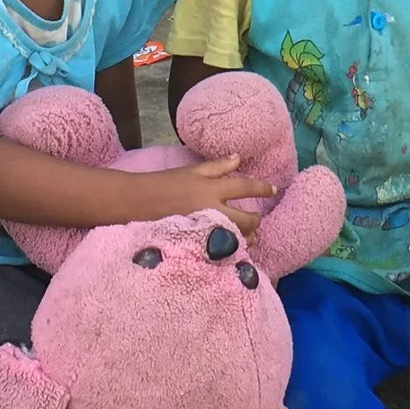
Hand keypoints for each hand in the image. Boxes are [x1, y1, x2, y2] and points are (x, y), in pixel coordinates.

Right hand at [136, 156, 275, 236]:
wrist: (136, 203)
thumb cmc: (163, 184)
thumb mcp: (191, 171)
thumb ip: (217, 167)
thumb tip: (238, 157)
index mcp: (211, 189)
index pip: (244, 187)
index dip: (262, 188)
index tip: (273, 190)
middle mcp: (212, 210)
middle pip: (246, 219)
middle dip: (255, 221)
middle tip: (256, 221)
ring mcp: (206, 230)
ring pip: (237, 238)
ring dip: (246, 237)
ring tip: (246, 237)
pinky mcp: (198, 245)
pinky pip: (222, 250)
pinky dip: (230, 249)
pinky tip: (229, 247)